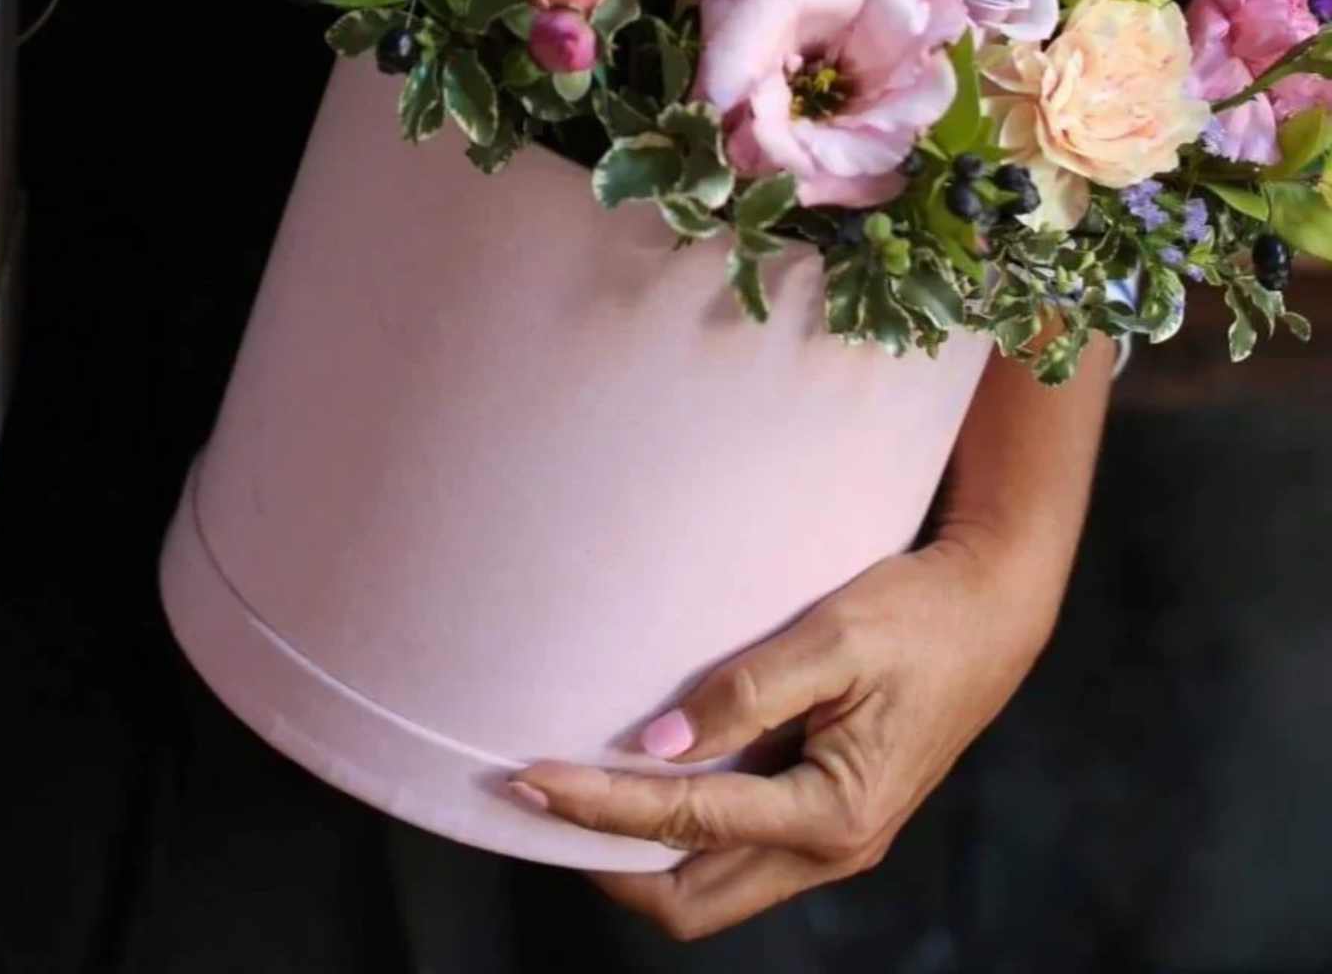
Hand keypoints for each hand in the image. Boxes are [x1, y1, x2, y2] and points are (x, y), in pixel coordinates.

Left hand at [515, 528, 1061, 940]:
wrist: (990, 615)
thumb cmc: (915, 617)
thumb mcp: (832, 638)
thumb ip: (745, 691)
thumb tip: (655, 744)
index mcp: (833, 811)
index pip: (683, 822)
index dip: (597, 804)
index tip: (529, 777)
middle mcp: (832, 849)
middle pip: (691, 902)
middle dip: (607, 864)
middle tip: (538, 803)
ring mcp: (833, 843)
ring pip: (711, 887)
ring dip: (639, 855)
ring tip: (573, 796)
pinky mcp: (827, 818)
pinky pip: (736, 854)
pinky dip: (679, 834)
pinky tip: (643, 781)